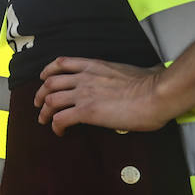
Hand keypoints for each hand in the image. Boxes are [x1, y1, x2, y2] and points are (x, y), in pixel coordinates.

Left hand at [34, 57, 169, 135]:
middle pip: (50, 83)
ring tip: (44, 120)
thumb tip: (150, 71)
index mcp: (95, 65)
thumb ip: (131, 72)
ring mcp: (83, 94)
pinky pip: (60, 118)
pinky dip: (56, 126)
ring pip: (50, 100)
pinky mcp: (86, 112)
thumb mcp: (135, 70)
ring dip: (44, 112)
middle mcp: (84, 77)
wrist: (156, 94)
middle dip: (40, 94)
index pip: (62, 63)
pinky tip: (59, 132)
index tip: (44, 77)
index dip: (48, 71)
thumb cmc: (153, 84)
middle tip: (38, 104)